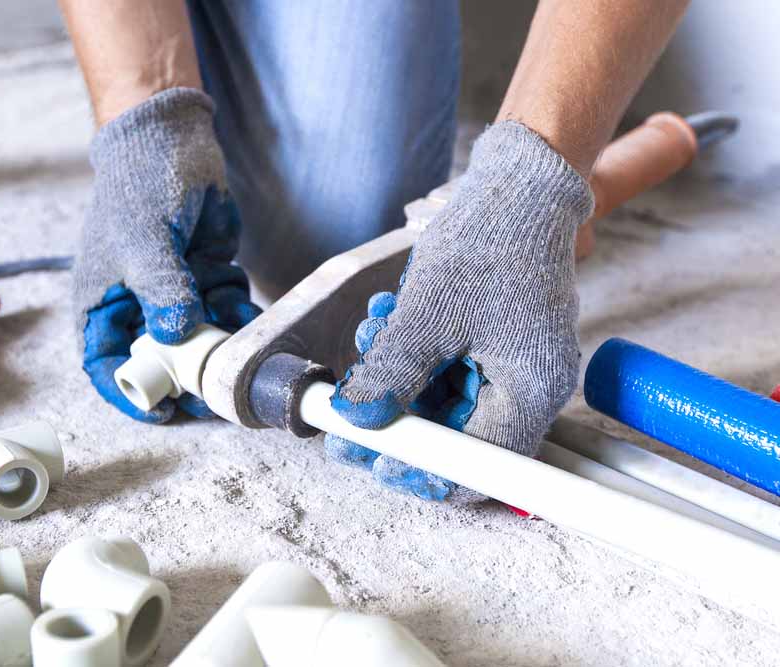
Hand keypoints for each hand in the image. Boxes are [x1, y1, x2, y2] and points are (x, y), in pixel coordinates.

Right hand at [73, 88, 260, 422]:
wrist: (174, 139)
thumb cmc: (140, 187)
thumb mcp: (144, 243)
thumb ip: (162, 292)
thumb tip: (178, 337)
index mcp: (102, 301)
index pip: (105, 362)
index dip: (129, 392)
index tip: (162, 412)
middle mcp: (137, 303)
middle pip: (159, 358)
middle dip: (188, 374)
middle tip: (217, 388)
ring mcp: (174, 291)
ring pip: (198, 338)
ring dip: (221, 346)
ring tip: (243, 349)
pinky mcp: (207, 275)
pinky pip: (225, 311)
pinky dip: (238, 318)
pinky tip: (252, 318)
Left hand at [326, 121, 593, 500]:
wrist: (519, 183)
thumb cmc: (491, 242)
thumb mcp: (427, 316)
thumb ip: (391, 375)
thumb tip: (358, 420)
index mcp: (530, 391)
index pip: (481, 464)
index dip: (426, 471)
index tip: (377, 463)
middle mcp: (528, 385)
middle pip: (457, 433)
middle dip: (397, 416)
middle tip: (347, 411)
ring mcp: (512, 362)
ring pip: (444, 398)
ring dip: (397, 376)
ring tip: (367, 340)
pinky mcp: (496, 341)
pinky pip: (447, 365)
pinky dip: (412, 351)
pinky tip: (385, 321)